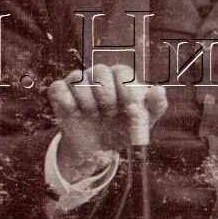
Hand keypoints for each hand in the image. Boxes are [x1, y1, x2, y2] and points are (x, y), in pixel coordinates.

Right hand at [47, 63, 167, 183]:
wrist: (97, 148)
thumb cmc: (122, 129)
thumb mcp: (142, 122)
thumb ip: (155, 106)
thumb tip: (159, 90)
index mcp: (120, 78)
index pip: (122, 71)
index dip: (126, 89)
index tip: (129, 108)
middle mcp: (98, 76)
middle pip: (100, 70)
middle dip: (107, 96)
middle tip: (110, 114)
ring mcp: (78, 83)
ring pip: (78, 78)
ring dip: (88, 102)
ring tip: (94, 116)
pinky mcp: (60, 93)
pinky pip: (58, 88)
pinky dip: (67, 102)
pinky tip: (76, 114)